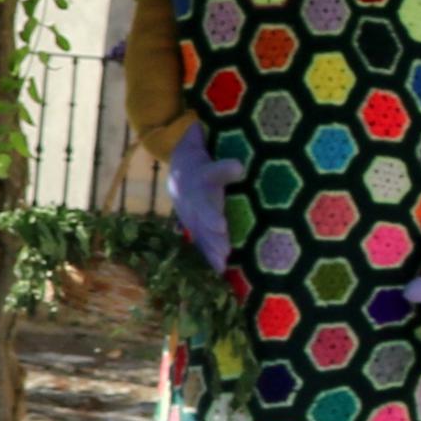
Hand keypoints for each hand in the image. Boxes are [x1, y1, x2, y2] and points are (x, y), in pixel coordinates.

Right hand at [165, 125, 240, 270]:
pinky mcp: (197, 228)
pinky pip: (202, 244)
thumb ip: (221, 154)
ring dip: (212, 247)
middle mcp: (193, 199)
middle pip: (203, 212)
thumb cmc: (201, 159)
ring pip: (201, 231)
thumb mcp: (206, 148)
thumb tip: (239, 165)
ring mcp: (193, 216)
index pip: (212, 173)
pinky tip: (220, 272)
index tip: (235, 171)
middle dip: (213, 227)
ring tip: (223, 261)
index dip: (222, 172)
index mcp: (200, 175)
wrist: (180, 174)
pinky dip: (210, 258)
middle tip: (224, 239)